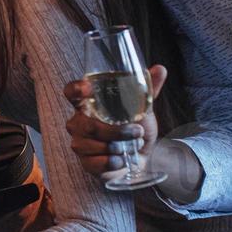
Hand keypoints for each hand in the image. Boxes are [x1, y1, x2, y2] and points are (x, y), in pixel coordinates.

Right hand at [64, 64, 168, 185]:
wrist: (142, 159)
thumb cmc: (136, 130)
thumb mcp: (143, 109)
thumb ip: (148, 90)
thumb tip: (160, 69)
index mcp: (88, 104)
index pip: (71, 92)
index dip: (76, 90)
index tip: (88, 88)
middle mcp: (79, 123)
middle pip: (87, 125)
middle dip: (115, 130)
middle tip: (137, 131)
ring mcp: (80, 143)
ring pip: (92, 144)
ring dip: (118, 146)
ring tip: (133, 146)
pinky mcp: (86, 163)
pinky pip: (96, 162)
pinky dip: (114, 161)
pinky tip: (123, 159)